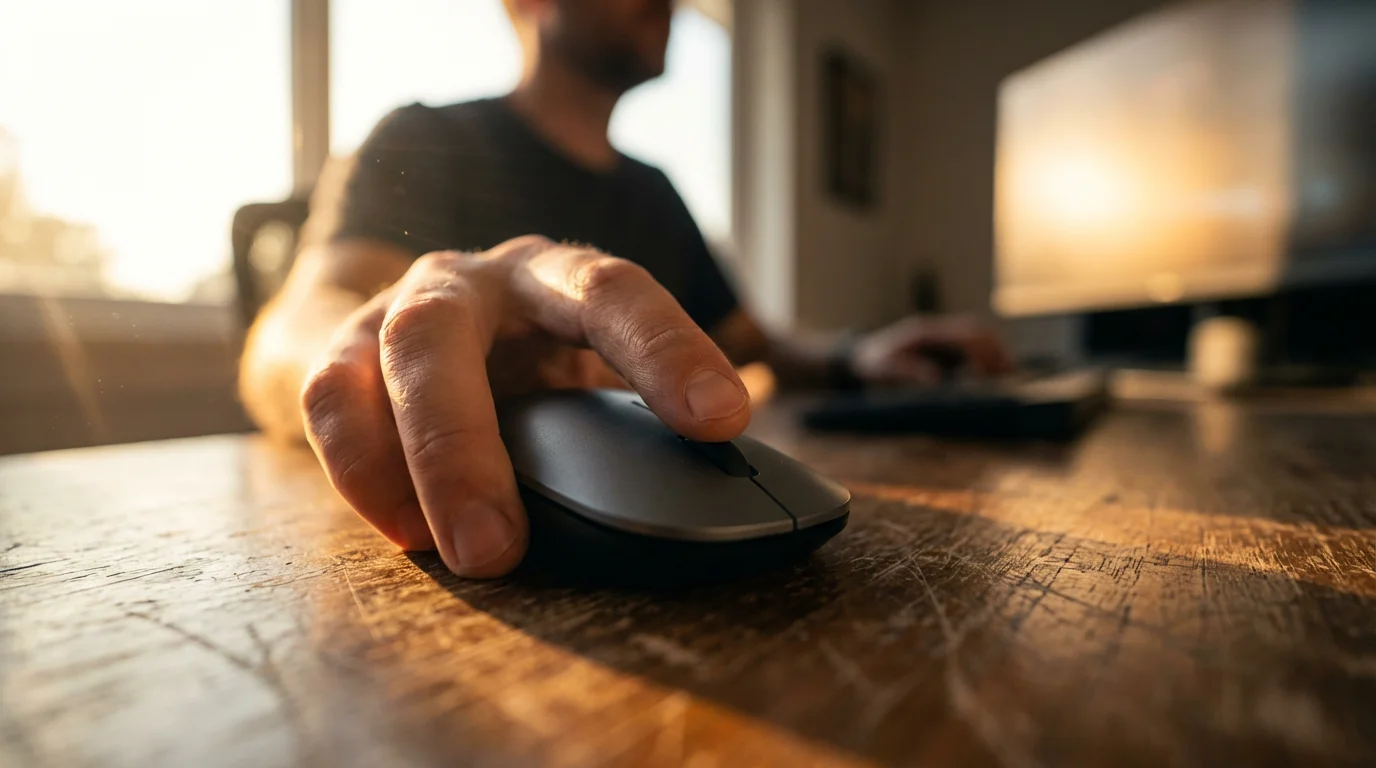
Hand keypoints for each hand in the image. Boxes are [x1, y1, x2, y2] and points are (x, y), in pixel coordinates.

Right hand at [299, 235, 751, 576]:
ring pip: (392, 359)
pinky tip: (407, 532)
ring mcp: (397, 308)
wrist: (415, 335)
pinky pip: (332, 401)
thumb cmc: (528, 364)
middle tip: (501, 547)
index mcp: (555, 276)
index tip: (721, 420)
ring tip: (463, 551)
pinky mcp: (341, 352)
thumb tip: (723, 493)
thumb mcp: (586, 376)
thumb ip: (630, 420)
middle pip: (450, 329)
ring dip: (420, 463)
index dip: (667, 349)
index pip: (614, 291)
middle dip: (469, 443)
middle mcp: (472, 281)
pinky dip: (365, 472)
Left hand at [849, 315, 1012, 385]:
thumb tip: (936, 380)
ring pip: (977, 334)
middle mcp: (936, 329)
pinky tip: (993, 373)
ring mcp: (941, 335)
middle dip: (995, 349)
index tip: (990, 370)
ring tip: (1008, 373)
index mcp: (925, 331)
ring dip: (994, 351)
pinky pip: (971, 344)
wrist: (861, 355)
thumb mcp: (884, 368)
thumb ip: (908, 372)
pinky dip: (985, 355)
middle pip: (976, 330)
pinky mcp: (943, 345)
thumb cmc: (873, 363)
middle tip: (1009, 372)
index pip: (963, 334)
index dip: (981, 351)